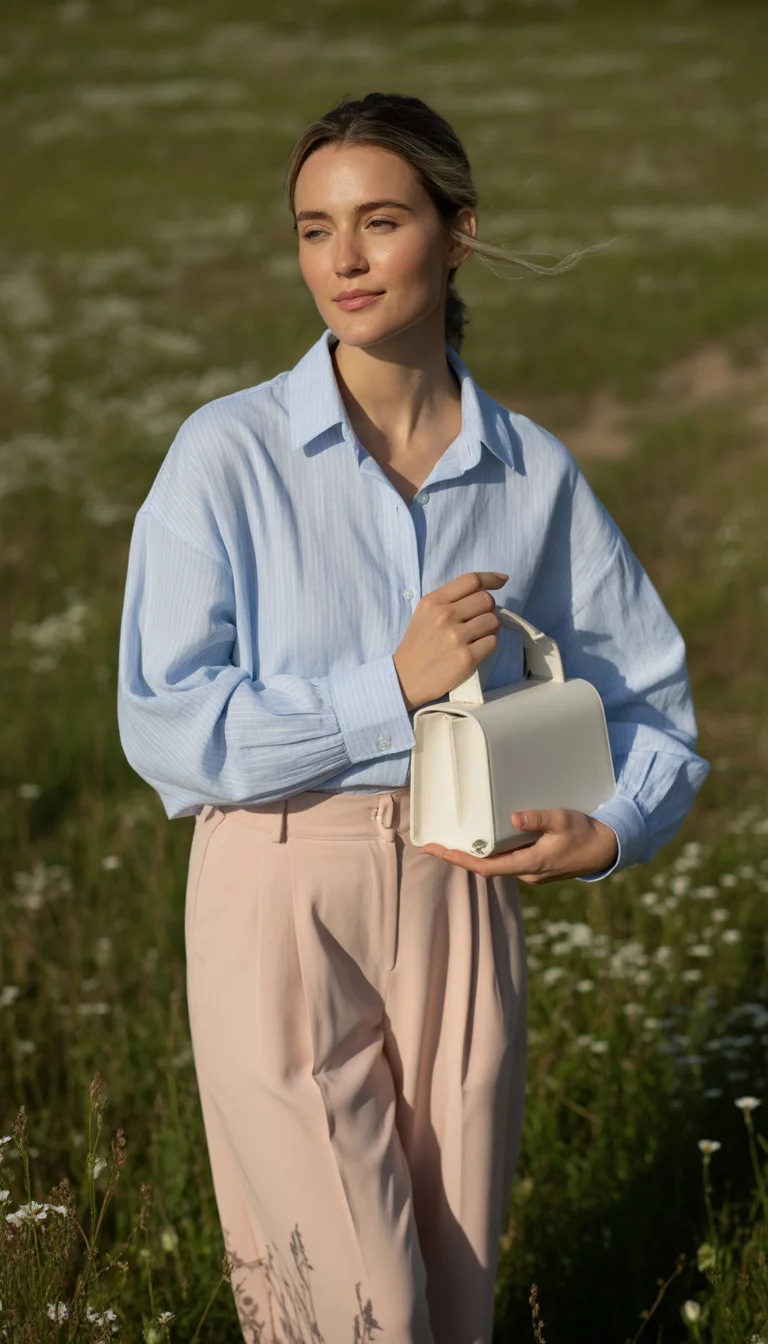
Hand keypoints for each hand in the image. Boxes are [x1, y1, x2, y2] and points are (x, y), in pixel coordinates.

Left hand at [419, 808, 618, 883]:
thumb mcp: (563, 820)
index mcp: (530, 863)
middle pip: (484, 868)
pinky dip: (489, 853)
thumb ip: (538, 819)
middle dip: (458, 857)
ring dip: (472, 856)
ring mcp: (530, 872)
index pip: (486, 867)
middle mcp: (526, 873)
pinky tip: (480, 840)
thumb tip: (514, 818)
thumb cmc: (585, 833)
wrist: (606, 850)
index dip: (460, 860)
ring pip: (495, 866)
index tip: (438, 851)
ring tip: (449, 840)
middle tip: (431, 845)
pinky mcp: (535, 867)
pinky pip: (506, 861)